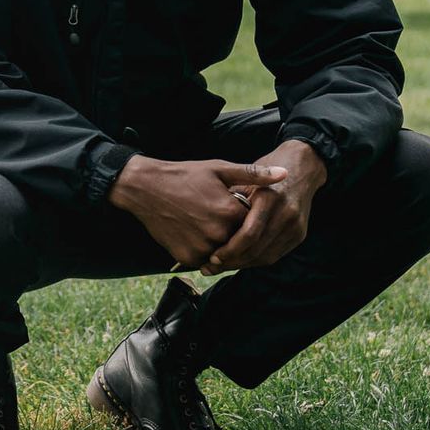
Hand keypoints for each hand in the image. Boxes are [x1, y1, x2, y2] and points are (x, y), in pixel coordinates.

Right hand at [107, 155, 288, 269]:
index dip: (250, 215)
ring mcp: (201, 249)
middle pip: (241, 241)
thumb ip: (254, 175)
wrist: (145, 189)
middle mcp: (218, 234)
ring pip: (225, 253)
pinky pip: (207, 260)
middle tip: (222, 216)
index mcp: (229, 212)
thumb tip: (284, 175)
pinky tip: (197, 231)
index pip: (255, 223)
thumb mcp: (220, 169)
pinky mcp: (187, 258)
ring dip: (223, 243)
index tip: (240, 205)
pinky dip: (207, 250)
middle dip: (237, 231)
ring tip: (209, 222)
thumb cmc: (185, 175)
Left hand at [203, 139, 328, 273]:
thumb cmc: (267, 168)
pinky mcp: (299, 235)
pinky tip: (240, 261)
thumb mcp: (246, 177)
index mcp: (269, 198)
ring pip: (265, 257)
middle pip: (256, 249)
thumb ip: (230, 199)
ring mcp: (295, 226)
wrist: (303, 167)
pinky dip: (256, 260)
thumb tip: (203, 222)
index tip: (211, 257)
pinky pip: (275, 255)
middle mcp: (285, 214)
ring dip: (242, 265)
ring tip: (221, 267)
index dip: (229, 250)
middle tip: (210, 268)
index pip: (248, 234)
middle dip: (232, 262)